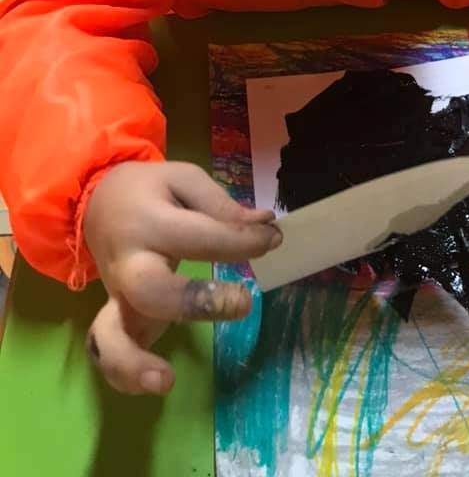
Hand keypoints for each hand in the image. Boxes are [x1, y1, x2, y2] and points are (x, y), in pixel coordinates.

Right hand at [83, 161, 280, 395]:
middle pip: (152, 289)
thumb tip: (264, 226)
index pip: (200, 236)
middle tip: (243, 303)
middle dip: (196, 303)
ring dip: (134, 361)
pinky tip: (155, 385)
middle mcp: (128, 263)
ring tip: (166, 381)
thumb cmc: (150, 191)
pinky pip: (107, 350)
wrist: (96, 200)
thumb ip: (220, 204)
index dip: (243, 240)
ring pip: (111, 333)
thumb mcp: (183, 180)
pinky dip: (123, 374)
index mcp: (149, 222)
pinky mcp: (114, 315)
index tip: (273, 238)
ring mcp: (116, 295)